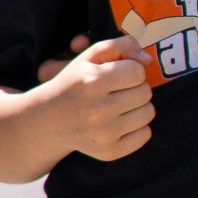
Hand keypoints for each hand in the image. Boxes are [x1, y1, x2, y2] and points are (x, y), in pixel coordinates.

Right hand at [45, 35, 155, 162]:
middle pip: (145, 92)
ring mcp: (105, 133)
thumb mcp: (89, 57)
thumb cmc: (74, 84)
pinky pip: (145, 134)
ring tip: (119, 106)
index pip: (138, 72)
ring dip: (138, 107)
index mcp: (93, 81)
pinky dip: (137, 127)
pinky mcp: (110, 151)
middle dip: (135, 88)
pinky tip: (119, 122)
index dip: (131, 70)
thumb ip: (120, 46)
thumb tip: (148, 60)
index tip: (118, 75)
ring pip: (149, 112)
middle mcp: (99, 109)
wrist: (48, 122)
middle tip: (117, 91)